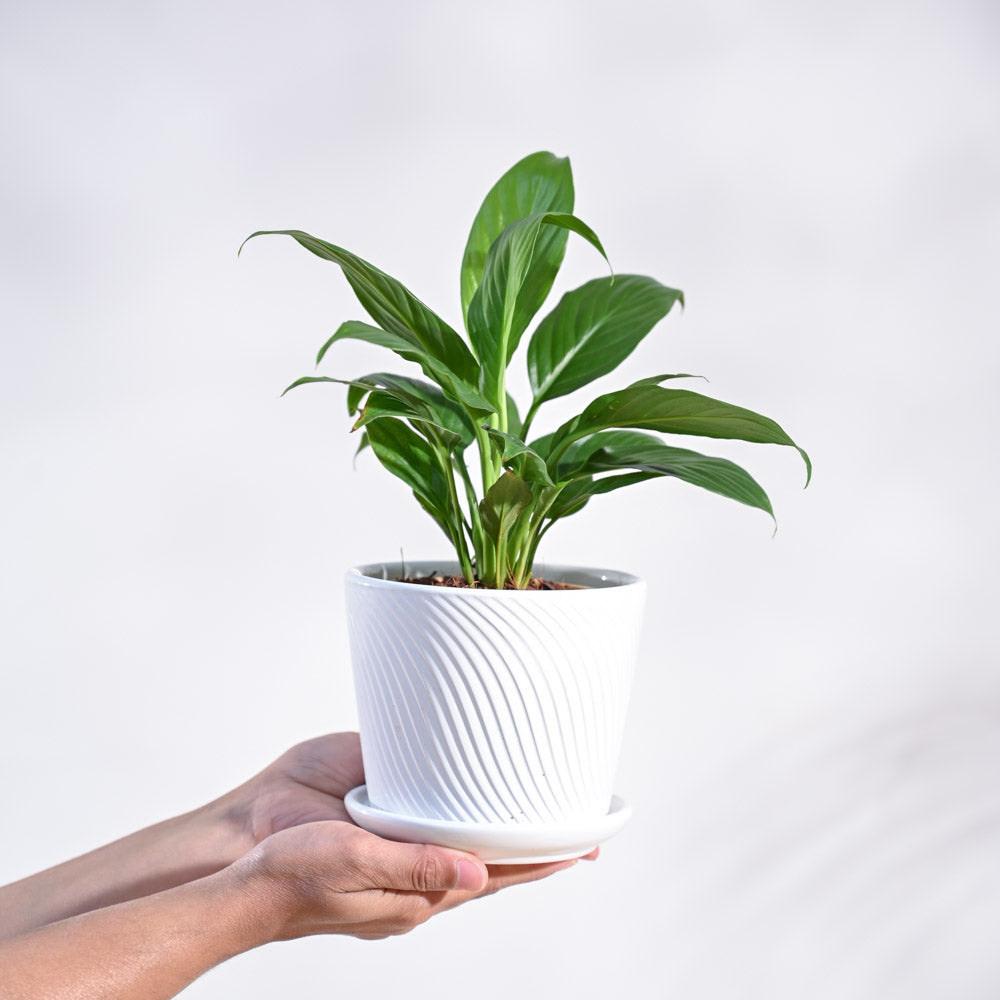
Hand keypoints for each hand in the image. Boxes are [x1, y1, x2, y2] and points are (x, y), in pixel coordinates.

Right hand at [217, 732, 594, 939]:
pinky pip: (436, 854)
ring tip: (532, 829)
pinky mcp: (381, 864)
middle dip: (532, 855)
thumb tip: (477, 870)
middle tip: (572, 835)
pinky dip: (463, 841)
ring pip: (466, 863)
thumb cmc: (295, 872)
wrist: (246, 882)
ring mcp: (399, 881)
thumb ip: (415, 868)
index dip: (539, 862)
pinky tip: (464, 827)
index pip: (493, 875)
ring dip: (502, 848)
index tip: (580, 847)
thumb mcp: (355, 861)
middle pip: (490, 871)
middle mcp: (416, 890)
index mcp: (417, 894)